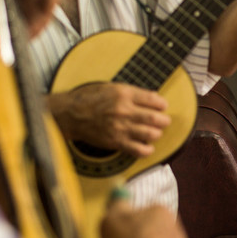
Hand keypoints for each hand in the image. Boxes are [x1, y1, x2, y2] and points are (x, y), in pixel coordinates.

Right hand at [48, 82, 170, 157]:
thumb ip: (133, 93)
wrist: (72, 114)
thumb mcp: (112, 87)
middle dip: (164, 121)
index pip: (154, 100)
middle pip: (156, 118)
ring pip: (151, 134)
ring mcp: (121, 127)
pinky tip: (147, 147)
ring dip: (157, 134)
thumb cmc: (91, 99)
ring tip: (154, 132)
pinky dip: (147, 150)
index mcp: (124, 94)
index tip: (162, 107)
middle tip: (163, 121)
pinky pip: (139, 150)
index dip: (162, 105)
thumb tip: (154, 97)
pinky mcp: (116, 142)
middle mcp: (124, 111)